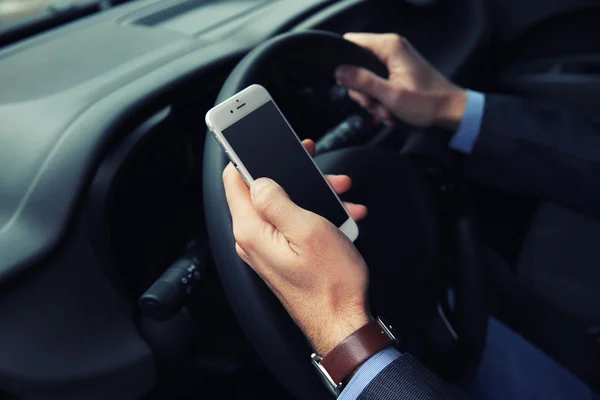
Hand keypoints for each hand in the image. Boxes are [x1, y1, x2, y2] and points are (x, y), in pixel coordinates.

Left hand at [222, 141, 370, 354]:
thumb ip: (277, 199)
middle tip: (316, 165)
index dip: (246, 154)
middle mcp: (252, 239)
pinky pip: (291, 224)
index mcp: (252, 229)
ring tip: (340, 194)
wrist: (344, 322)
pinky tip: (340, 217)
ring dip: (311, 193)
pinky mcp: (280, 256)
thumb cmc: (330, 282)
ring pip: (282, 205)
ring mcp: (266, 249)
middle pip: (261, 189)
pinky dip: (314, 214)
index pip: (233, 179)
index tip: (258, 137)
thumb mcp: (308, 229)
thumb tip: (257, 178)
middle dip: (292, 173)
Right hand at [335, 33, 466, 129]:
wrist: (450, 110)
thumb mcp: (390, 95)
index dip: (345, 63)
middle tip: (372, 104)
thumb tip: (340, 72)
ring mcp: (395, 60)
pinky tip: (389, 110)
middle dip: (362, 90)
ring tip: (385, 111)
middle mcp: (392, 49)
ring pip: (366, 78)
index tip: (349, 83)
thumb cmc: (428, 102)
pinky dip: (380, 99)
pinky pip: (378, 83)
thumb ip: (363, 81)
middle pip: (357, 65)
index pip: (352, 42)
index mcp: (389, 47)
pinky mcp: (398, 71)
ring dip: (372, 99)